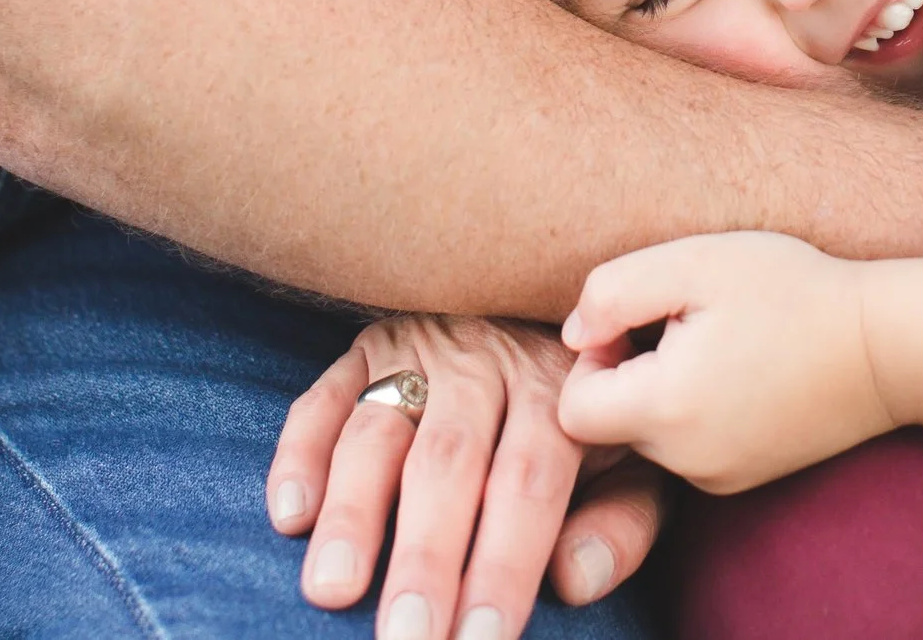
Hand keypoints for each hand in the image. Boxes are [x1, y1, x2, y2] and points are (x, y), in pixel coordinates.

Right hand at [267, 315, 663, 637]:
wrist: (560, 314)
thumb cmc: (594, 420)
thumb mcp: (632, 464)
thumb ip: (620, 522)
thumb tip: (573, 581)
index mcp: (557, 390)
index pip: (528, 483)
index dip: (505, 565)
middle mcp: (486, 362)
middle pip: (448, 462)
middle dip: (424, 557)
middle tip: (405, 637)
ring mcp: (421, 348)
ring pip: (379, 430)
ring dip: (353, 513)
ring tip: (333, 589)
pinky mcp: (368, 345)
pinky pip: (325, 398)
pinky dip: (301, 454)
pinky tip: (290, 517)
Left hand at [557, 233, 895, 494]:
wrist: (889, 346)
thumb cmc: (793, 290)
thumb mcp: (695, 261)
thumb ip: (613, 291)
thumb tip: (572, 334)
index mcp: (667, 410)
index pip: (572, 409)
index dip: (593, 358)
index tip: (644, 320)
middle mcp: (687, 461)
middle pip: (609, 424)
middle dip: (630, 371)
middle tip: (688, 323)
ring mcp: (719, 477)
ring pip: (650, 435)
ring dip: (664, 389)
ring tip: (721, 343)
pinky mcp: (746, 479)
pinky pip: (689, 447)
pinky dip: (698, 410)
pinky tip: (743, 369)